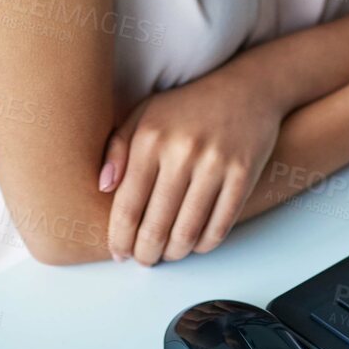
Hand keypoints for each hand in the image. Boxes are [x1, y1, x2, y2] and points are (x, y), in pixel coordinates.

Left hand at [99, 64, 286, 265]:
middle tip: (144, 259)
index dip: (120, 239)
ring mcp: (215, 164)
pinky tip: (194, 243)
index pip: (127, 207)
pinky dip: (204, 244)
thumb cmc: (188, 106)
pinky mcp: (243, 174)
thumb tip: (102, 186)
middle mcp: (181, 151)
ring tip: (168, 253)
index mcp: (150, 138)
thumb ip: (116, 148)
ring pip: (187, 233)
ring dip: (174, 253)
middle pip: (156, 227)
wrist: (246, 89)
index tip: (119, 252)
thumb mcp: (143, 114)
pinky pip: (220, 226)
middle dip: (145, 254)